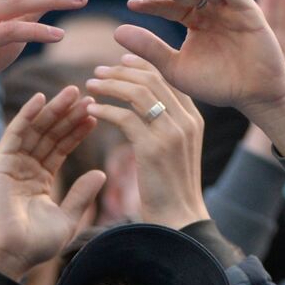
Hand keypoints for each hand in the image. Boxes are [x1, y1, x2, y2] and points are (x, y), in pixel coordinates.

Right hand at [0, 87, 105, 281]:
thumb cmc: (37, 244)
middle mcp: (26, 168)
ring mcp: (12, 164)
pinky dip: (28, 115)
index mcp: (41, 179)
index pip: (62, 148)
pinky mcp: (0, 163)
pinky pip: (15, 134)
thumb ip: (83, 194)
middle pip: (50, 134)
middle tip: (89, 95)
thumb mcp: (69, 217)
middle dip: (69, 115)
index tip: (96, 115)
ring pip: (36, 130)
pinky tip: (42, 98)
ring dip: (53, 110)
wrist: (11, 255)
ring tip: (73, 92)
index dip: (78, 131)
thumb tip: (102, 173)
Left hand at [86, 54, 208, 229]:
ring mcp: (172, 133)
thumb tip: (145, 104)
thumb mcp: (176, 150)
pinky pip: (124, 117)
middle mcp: (187, 121)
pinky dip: (104, 111)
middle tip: (98, 72)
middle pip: (153, 79)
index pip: (168, 78)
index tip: (120, 62)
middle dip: (121, 70)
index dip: (142, 64)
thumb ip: (167, 124)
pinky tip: (91, 111)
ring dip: (109, 86)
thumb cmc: (173, 190)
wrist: (181, 222)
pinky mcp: (154, 148)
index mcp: (194, 119)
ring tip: (90, 86)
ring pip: (137, 92)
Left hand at [119, 0, 284, 155]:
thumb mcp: (175, 68)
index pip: (170, 7)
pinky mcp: (247, 9)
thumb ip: (149, 49)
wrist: (254, 95)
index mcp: (195, 22)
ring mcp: (229, 8)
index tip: (132, 4)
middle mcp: (211, 11)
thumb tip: (116, 31)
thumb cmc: (217, 84)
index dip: (152, 4)